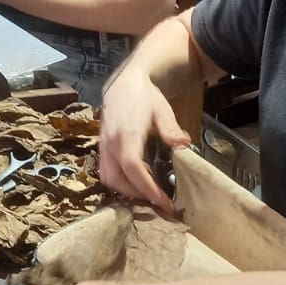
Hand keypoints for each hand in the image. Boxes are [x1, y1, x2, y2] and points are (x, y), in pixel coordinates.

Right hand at [99, 68, 190, 211]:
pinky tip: (135, 181)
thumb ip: (170, 129)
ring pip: (108, 178)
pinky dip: (119, 181)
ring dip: (126, 190)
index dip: (147, 188)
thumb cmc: (144, 96)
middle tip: (157, 200)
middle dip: (136, 194)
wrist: (124, 83)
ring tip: (146, 192)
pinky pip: (105, 171)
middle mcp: (110, 142)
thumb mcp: (162, 110)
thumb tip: (183, 146)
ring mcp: (103, 145)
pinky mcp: (102, 147)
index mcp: (127, 134)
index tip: (163, 201)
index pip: (133, 168)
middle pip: (117, 179)